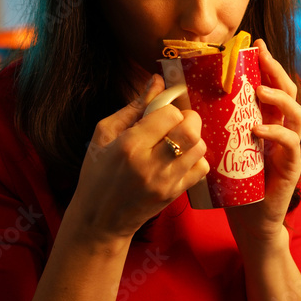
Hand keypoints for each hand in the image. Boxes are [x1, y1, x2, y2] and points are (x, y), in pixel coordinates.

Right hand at [70, 74, 209, 241]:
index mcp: (129, 146)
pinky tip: (180, 159)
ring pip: (200, 148)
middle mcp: (150, 164)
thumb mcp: (105, 135)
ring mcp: (166, 182)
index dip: (169, 108)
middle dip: (189, 119)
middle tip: (177, 122)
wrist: (100, 220)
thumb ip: (134, 107)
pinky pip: (202, 168)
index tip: (162, 111)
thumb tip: (157, 80)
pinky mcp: (175, 194)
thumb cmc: (98, 173)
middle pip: (191, 130)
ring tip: (176, 141)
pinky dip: (196, 159)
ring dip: (192, 139)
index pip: (169, 114)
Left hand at [225, 39, 300, 249]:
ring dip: (279, 99)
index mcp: (267, 123)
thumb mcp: (220, 149)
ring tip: (260, 92)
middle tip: (262, 57)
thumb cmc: (233, 185)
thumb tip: (181, 102)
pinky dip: (275, 135)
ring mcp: (289, 150)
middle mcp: (282, 132)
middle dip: (277, 72)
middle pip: (290, 93)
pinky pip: (289, 146)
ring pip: (297, 115)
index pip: (273, 87)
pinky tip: (258, 130)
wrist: (248, 221)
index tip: (256, 45)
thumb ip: (212, 127)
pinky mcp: (290, 169)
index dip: (268, 65)